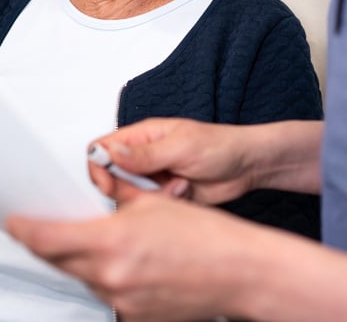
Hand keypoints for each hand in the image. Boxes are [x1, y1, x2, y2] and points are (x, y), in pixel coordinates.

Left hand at [8, 193, 258, 321]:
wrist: (239, 271)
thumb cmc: (206, 235)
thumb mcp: (154, 203)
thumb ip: (117, 202)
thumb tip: (98, 196)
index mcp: (110, 241)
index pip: (46, 240)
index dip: (24, 230)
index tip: (15, 222)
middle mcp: (109, 276)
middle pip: (60, 261)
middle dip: (53, 244)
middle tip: (55, 226)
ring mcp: (121, 302)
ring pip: (86, 279)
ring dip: (87, 262)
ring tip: (117, 244)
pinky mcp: (134, 318)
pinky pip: (110, 296)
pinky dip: (112, 279)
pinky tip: (136, 265)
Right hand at [88, 118, 255, 205]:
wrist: (247, 167)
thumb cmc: (220, 145)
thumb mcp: (182, 147)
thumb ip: (145, 154)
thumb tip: (111, 151)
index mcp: (142, 136)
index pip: (101, 149)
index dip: (99, 169)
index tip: (110, 184)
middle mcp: (143, 158)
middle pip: (111, 179)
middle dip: (128, 190)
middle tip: (152, 190)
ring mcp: (153, 178)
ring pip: (129, 197)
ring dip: (151, 198)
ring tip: (178, 187)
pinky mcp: (164, 197)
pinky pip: (149, 209)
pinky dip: (164, 206)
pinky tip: (184, 193)